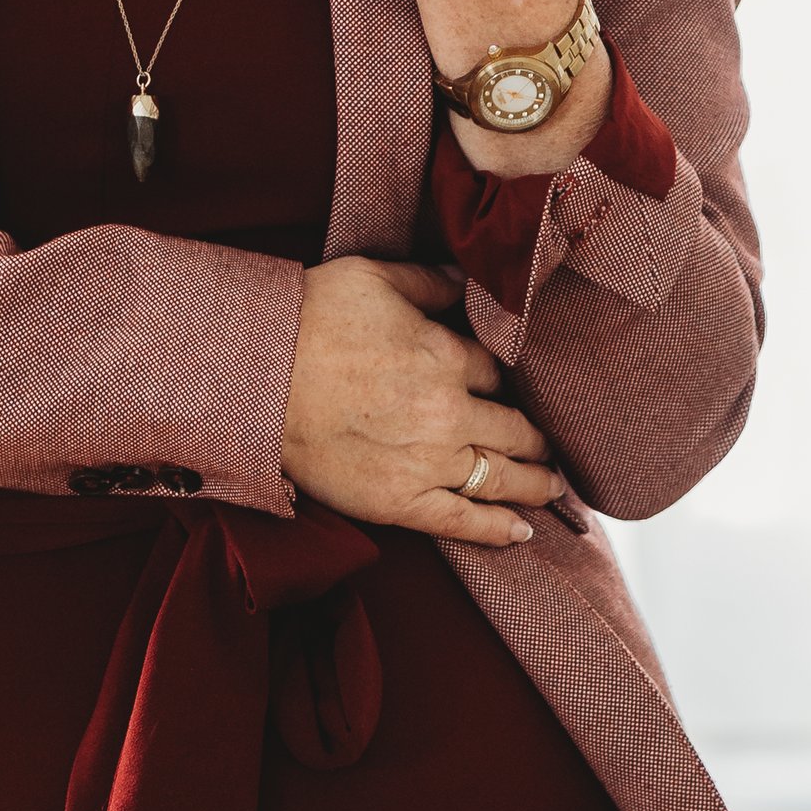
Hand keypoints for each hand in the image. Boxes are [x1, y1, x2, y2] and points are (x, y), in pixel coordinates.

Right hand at [281, 257, 561, 544]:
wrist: (258, 375)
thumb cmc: (310, 317)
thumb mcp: (375, 276)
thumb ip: (428, 280)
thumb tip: (464, 278)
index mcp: (445, 354)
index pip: (496, 372)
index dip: (506, 380)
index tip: (515, 391)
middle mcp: (448, 411)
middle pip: (512, 427)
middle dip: (535, 437)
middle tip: (551, 446)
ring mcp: (427, 461)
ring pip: (499, 476)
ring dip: (533, 483)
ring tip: (552, 488)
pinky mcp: (399, 502)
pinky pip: (461, 521)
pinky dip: (496, 529)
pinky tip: (522, 533)